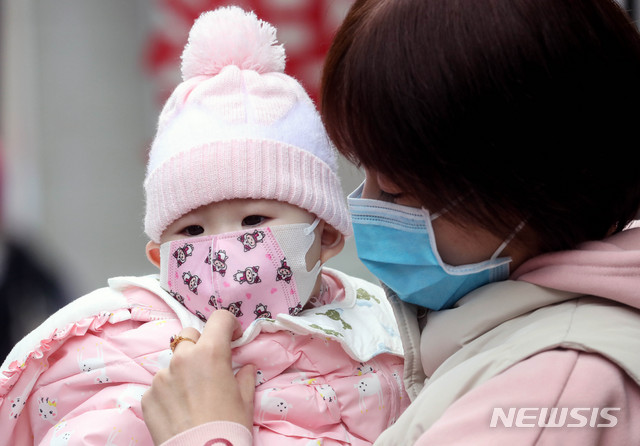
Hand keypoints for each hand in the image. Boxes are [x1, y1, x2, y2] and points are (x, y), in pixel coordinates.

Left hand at [142, 310, 255, 444]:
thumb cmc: (229, 426)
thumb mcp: (245, 399)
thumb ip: (244, 376)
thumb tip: (244, 368)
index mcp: (210, 353)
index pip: (219, 319)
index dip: (229, 325)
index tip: (233, 338)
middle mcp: (182, 358)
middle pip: (189, 335)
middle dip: (201, 344)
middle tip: (210, 365)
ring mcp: (161, 377)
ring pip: (174, 362)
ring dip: (184, 371)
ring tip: (193, 396)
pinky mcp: (147, 396)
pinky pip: (160, 386)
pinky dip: (170, 392)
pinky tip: (180, 410)